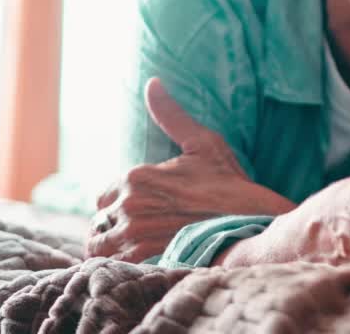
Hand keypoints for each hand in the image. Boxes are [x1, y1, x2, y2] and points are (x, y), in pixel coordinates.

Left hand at [85, 78, 295, 261]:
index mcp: (136, 176)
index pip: (103, 196)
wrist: (249, 223)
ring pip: (100, 245)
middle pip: (100, 221)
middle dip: (115, 226)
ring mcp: (133, 235)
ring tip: (135, 248)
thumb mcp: (202, 144)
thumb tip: (153, 83)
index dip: (119, 203)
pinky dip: (120, 266)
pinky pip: (112, 266)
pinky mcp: (141, 261)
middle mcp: (129, 205)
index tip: (138, 209)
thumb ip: (171, 115)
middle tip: (140, 230)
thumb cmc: (227, 184)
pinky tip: (139, 262)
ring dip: (113, 247)